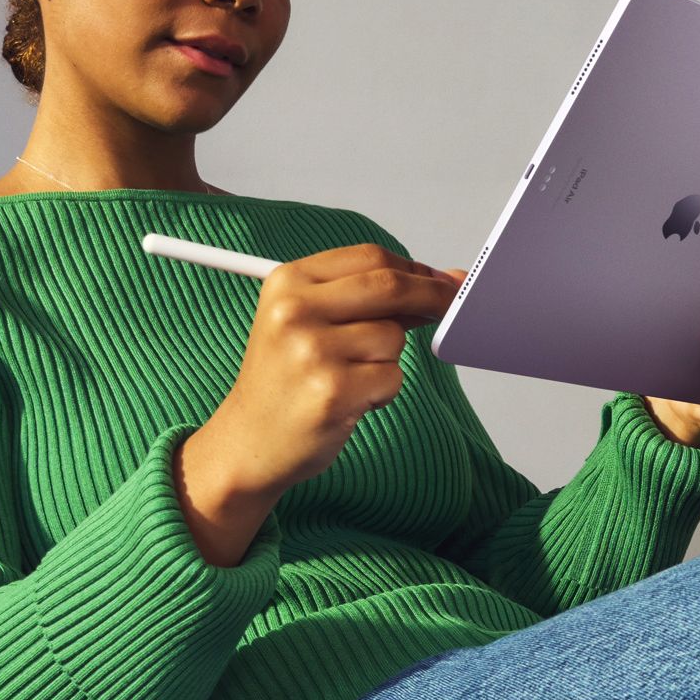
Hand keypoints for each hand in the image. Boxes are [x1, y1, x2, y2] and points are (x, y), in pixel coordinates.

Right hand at [201, 243, 462, 499]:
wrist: (249, 442)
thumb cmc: (285, 381)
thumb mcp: (310, 323)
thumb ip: (370, 298)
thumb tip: (444, 279)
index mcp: (287, 283)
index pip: (369, 257)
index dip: (413, 268)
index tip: (437, 280)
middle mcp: (294, 311)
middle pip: (390, 286)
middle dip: (431, 296)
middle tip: (449, 307)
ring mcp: (312, 351)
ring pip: (393, 337)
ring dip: (387, 359)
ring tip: (351, 377)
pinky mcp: (333, 391)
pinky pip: (392, 377)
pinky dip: (383, 391)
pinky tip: (351, 401)